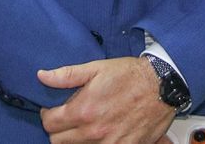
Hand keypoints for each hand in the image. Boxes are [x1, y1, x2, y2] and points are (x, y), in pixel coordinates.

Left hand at [37, 57, 174, 143]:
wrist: (162, 87)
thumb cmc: (130, 75)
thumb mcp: (96, 68)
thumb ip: (66, 75)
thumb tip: (42, 76)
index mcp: (83, 110)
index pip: (49, 124)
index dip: (47, 115)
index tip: (53, 109)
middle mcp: (94, 131)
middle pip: (58, 142)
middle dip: (58, 129)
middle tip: (67, 118)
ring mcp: (109, 143)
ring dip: (76, 139)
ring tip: (84, 124)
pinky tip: (100, 133)